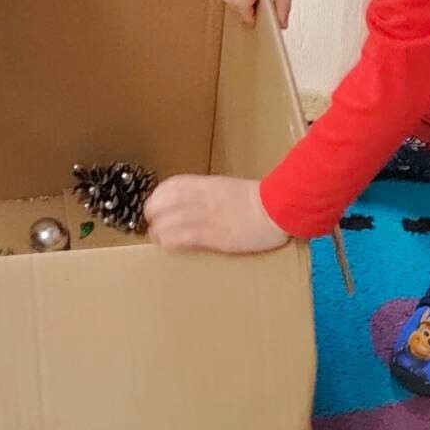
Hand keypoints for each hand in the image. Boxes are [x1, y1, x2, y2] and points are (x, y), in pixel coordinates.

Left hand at [145, 175, 289, 254]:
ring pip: (173, 220)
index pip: (174, 185)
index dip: (158, 195)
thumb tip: (195, 203)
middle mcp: (205, 198)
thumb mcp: (230, 189)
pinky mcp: (218, 235)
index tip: (153, 205)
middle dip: (153, 213)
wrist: (278, 208)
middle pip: (167, 202)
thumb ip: (211, 194)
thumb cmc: (260, 200)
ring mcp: (210, 216)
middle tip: (151, 223)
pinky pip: (187, 236)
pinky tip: (167, 244)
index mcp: (209, 185)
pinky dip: (172, 239)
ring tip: (157, 237)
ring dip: (159, 229)